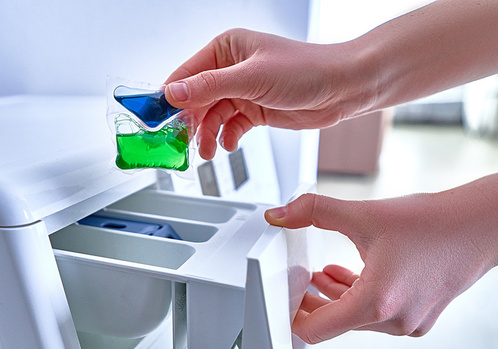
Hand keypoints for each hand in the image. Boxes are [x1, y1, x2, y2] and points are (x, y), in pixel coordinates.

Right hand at [164, 29, 365, 158]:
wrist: (344, 89)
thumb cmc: (307, 70)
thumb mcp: (251, 78)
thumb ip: (209, 87)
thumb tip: (173, 92)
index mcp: (226, 49)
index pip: (185, 75)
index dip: (168, 99)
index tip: (154, 121)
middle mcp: (231, 69)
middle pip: (195, 100)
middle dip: (188, 123)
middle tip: (180, 145)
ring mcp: (243, 90)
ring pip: (212, 117)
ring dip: (206, 135)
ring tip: (207, 151)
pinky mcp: (255, 109)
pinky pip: (230, 126)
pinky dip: (226, 138)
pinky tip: (227, 145)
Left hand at [265, 191, 497, 343]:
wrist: (481, 226)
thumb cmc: (431, 223)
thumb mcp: (362, 214)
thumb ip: (313, 211)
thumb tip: (279, 214)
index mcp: (374, 304)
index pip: (315, 330)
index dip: (294, 315)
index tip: (284, 300)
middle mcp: (392, 322)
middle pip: (334, 324)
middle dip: (312, 302)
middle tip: (297, 283)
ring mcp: (408, 325)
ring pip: (356, 319)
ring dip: (335, 297)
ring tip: (320, 275)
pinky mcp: (420, 320)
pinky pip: (378, 317)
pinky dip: (359, 298)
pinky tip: (348, 275)